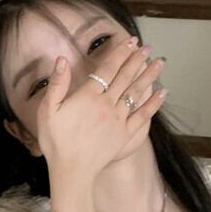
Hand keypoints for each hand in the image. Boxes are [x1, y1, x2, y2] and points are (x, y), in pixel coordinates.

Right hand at [37, 37, 165, 183]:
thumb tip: (61, 59)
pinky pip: (143, 115)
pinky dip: (153, 103)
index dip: (120, 52)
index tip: (130, 40)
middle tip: (147, 46)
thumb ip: (57, 84)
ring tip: (159, 62)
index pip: (107, 68)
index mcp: (88, 96)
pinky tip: (163, 93)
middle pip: (125, 76)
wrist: (72, 171)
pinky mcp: (125, 134)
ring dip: (149, 76)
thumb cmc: (56, 142)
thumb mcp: (47, 111)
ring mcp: (118, 119)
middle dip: (137, 59)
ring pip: (136, 92)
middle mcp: (106, 104)